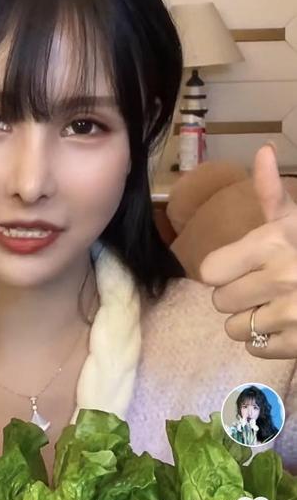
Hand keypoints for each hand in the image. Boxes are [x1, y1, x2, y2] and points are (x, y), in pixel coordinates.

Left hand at [199, 143, 296, 358]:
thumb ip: (272, 192)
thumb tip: (261, 150)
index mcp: (272, 243)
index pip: (210, 271)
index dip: (224, 271)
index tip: (244, 267)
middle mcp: (279, 279)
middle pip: (220, 302)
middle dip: (238, 296)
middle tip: (264, 287)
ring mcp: (289, 315)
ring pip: (234, 328)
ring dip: (250, 320)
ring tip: (276, 305)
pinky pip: (255, 349)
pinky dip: (267, 341)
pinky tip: (286, 324)